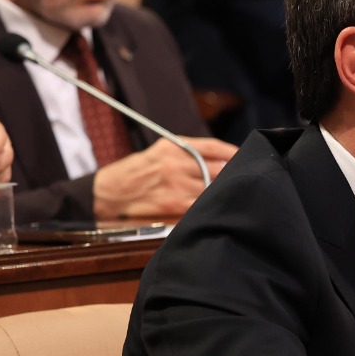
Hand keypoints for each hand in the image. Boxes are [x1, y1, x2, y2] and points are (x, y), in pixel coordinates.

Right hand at [90, 136, 237, 218]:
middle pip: (219, 168)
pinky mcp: (173, 205)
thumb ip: (189, 154)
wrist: (109, 193)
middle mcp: (175, 163)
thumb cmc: (137, 173)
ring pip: (213, 188)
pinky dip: (209, 207)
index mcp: (173, 146)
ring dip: (222, 193)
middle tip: (241, 180)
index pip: (214, 147)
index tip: (246, 158)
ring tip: (228, 196)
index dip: (234, 153)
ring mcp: (175, 184)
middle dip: (232, 175)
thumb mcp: (160, 152)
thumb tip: (224, 160)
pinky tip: (212, 208)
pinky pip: (201, 206)